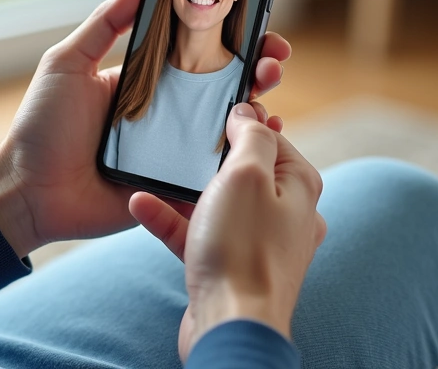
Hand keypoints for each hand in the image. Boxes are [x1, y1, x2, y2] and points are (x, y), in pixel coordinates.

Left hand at [0, 0, 292, 257]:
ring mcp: (173, 150)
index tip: (260, 23)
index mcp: (145, 80)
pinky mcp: (174, 186)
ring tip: (266, 94)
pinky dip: (244, 160)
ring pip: (229, 129)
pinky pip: (216, 174)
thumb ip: (105, 23)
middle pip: (224, 88)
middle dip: (258, 70)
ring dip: (258, 110)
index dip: (233, 39)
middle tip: (272, 61)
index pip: (198, 53)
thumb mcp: (68, 63)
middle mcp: (166, 113)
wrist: (27, 191)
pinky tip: (262, 143)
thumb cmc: (41, 126)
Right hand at [129, 103, 325, 361]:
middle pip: (242, 171)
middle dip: (206, 157)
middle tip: (177, 139)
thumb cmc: (243, 250)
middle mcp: (284, 214)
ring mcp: (256, 242)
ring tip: (149, 174)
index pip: (271, 137)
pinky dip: (170, 219)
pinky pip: (196, 233)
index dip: (240, 121)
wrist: (231, 326)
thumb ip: (251, 136)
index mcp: (298, 186)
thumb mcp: (247, 175)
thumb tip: (249, 113)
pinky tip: (140, 205)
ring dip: (180, 189)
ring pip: (215, 203)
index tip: (209, 111)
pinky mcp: (228, 266)